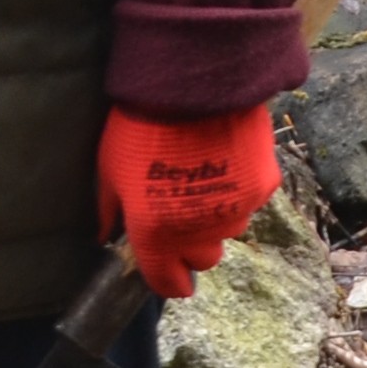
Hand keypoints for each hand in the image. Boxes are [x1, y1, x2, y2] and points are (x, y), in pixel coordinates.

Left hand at [97, 103, 276, 299]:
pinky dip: (239, 188)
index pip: (168, 283)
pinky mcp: (261, 187)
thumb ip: (110, 210)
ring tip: (203, 177)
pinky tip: (226, 158)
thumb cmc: (139, 127)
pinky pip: (250, 199)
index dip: (169, 281)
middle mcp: (199, 232)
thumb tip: (105, 236)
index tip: (171, 274)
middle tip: (181, 213)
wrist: (190, 84)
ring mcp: (234, 211)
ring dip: (217, 216)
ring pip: (229, 229)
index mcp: (156, 234)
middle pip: (203, 259)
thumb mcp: (109, 170)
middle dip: (193, 245)